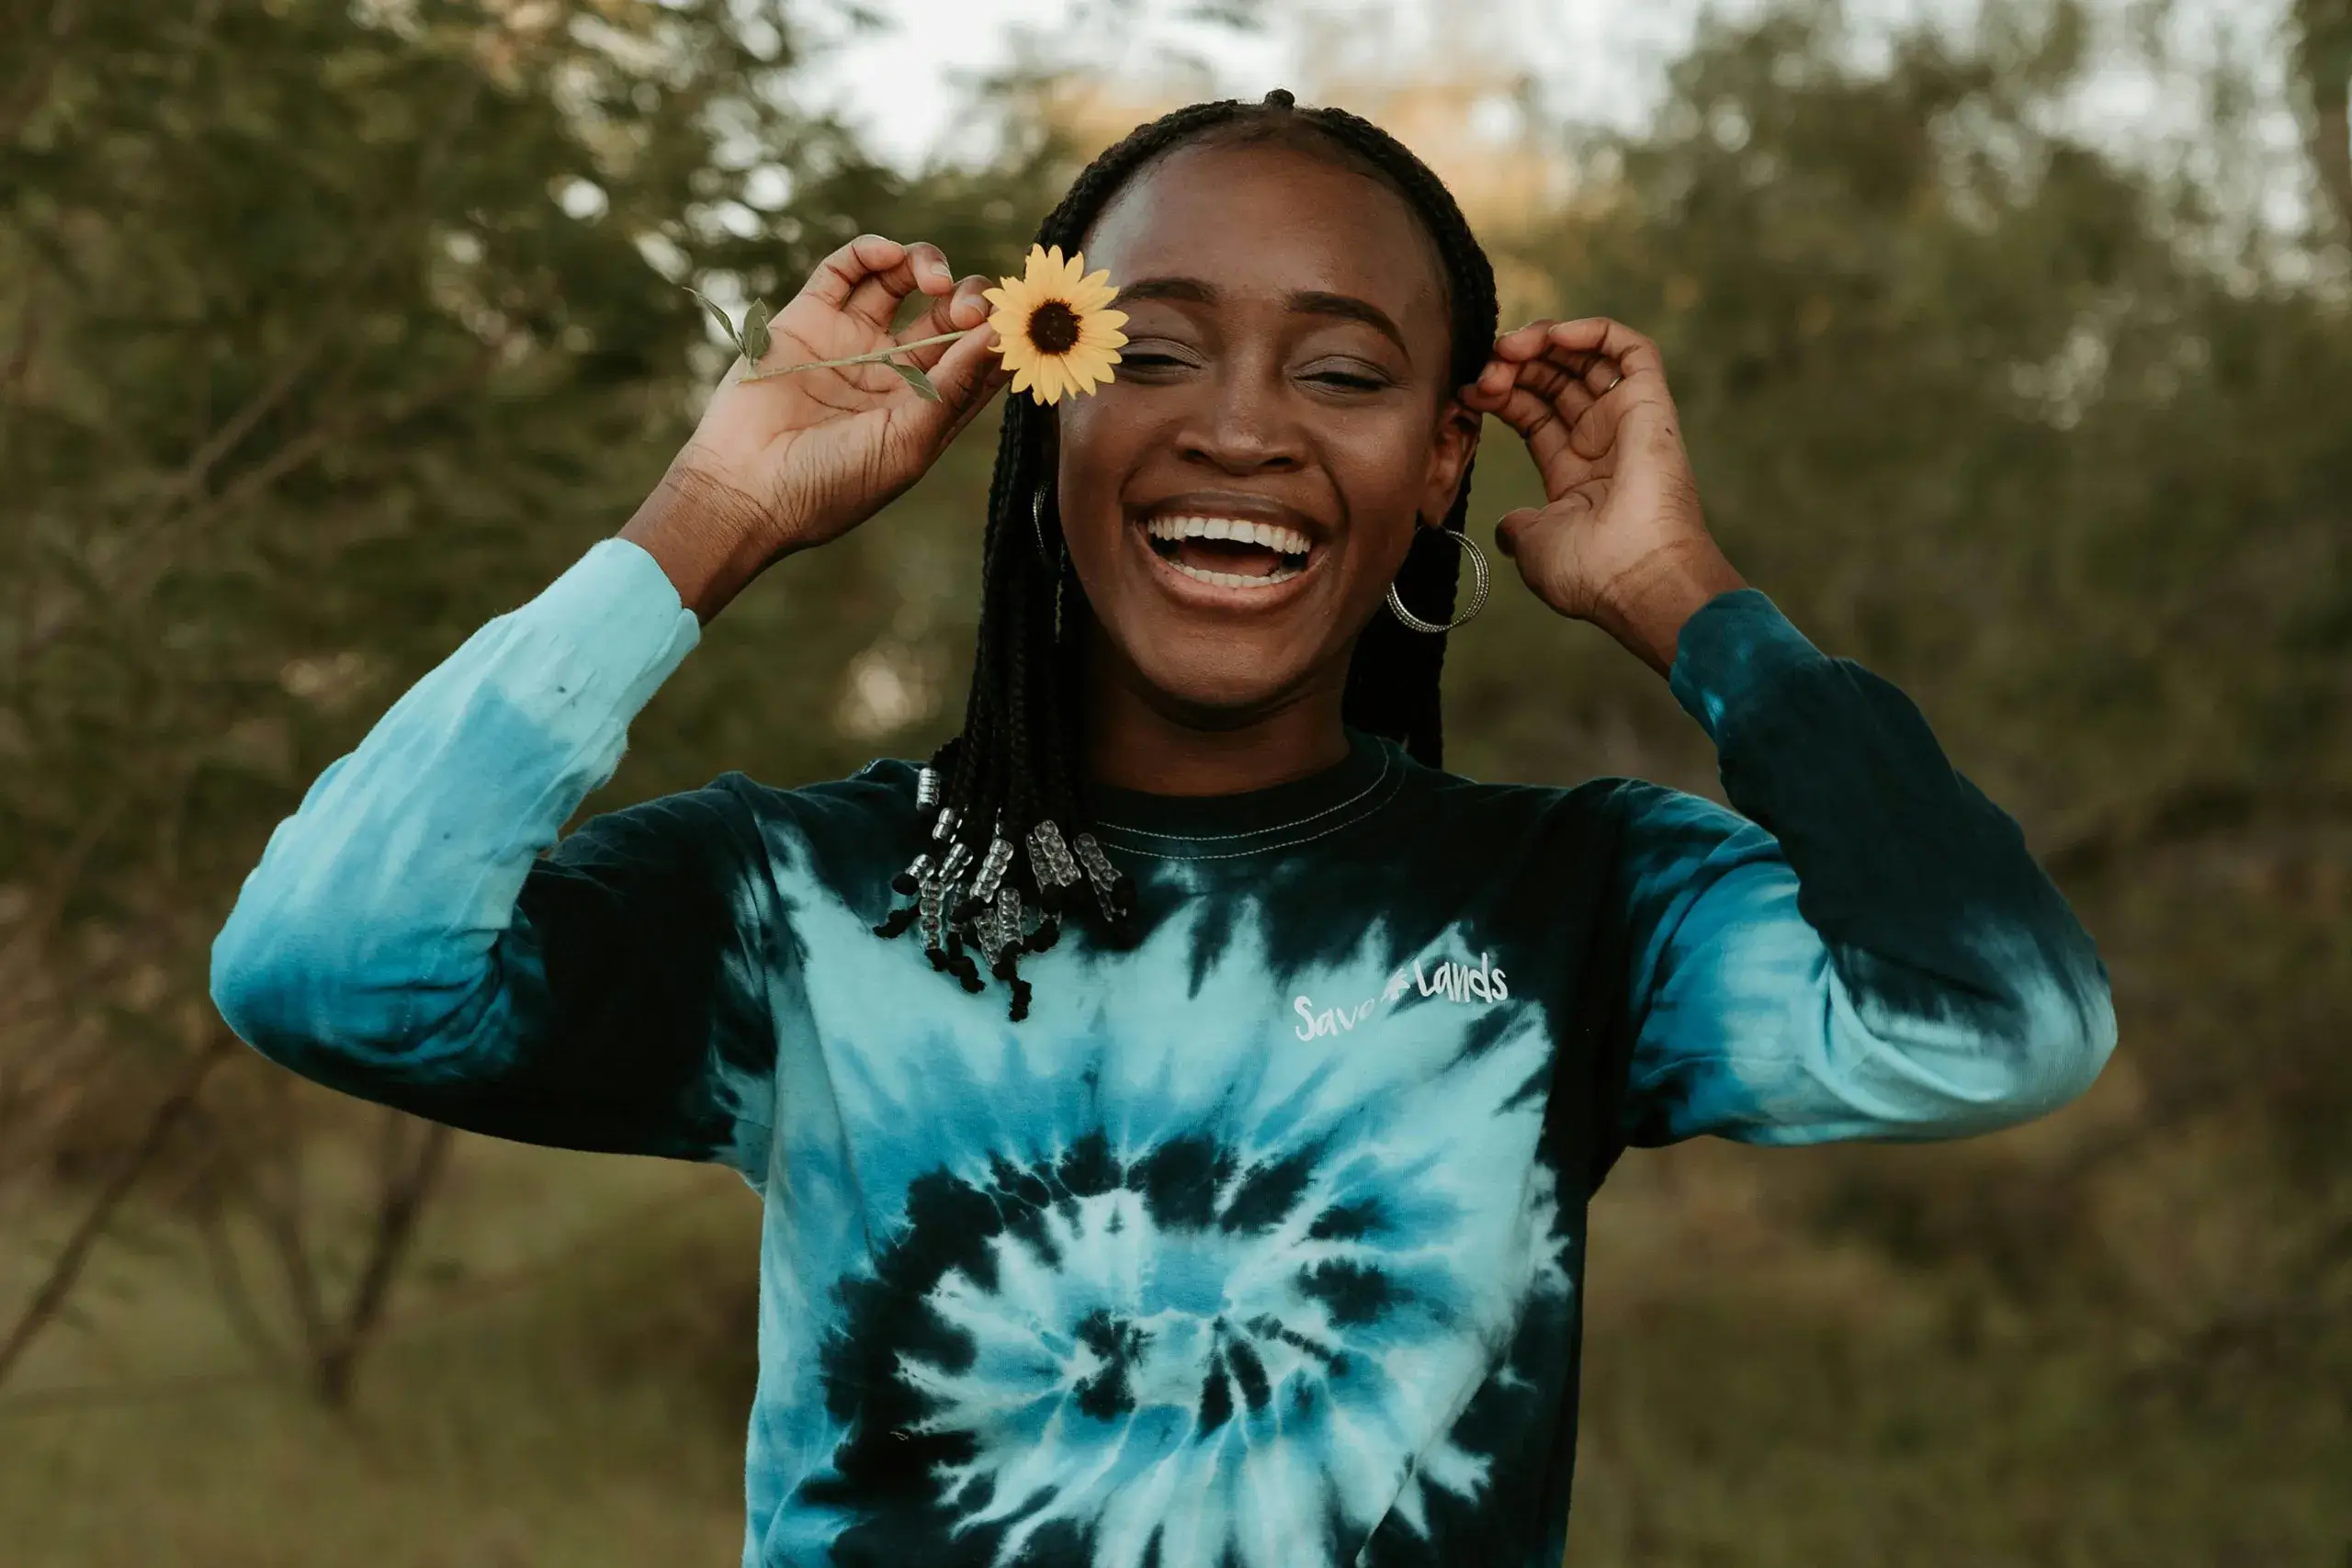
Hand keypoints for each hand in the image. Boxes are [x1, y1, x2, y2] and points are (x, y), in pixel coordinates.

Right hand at [622, 234, 1008, 618]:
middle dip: (968, 299)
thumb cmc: (833, 483)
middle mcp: (892, 371)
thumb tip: (999, 336)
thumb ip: (954, 386)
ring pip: (901, 280)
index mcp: (925, 408)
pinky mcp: (808, 318)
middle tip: (967, 307)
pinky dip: (871, 252)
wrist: (746, 488)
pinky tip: (889, 257)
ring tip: (932, 280)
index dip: (1001, 334)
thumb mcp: (908, 441)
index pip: (978, 359)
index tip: (1017, 321)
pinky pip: (846, 270)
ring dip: (927, 265)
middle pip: (946, 314)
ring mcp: (850, 341)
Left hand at [1461, 317, 1744, 674]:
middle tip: (1485, 369)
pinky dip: (1591, 331)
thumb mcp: (1534, 547)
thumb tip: (1508, 527)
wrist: (1637, 578)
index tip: (1467, 393)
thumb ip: (1518, 529)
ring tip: (1508, 348)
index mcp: (1576, 475)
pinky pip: (1629, 349)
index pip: (1534, 413)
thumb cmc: (1590, 573)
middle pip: (1555, 381)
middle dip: (1514, 366)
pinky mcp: (1651, 404)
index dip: (1500, 395)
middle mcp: (1603, 444)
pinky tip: (1552, 336)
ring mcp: (1628, 422)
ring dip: (1543, 343)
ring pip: (1586, 358)